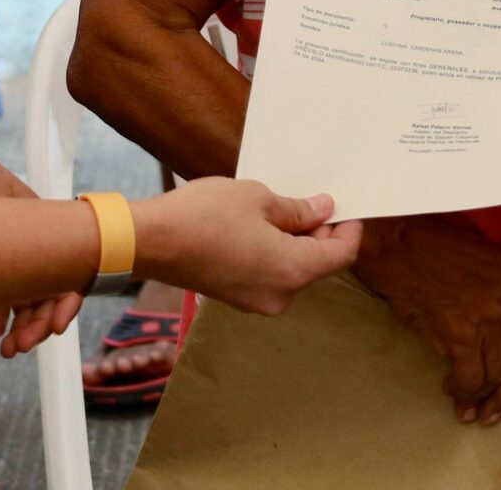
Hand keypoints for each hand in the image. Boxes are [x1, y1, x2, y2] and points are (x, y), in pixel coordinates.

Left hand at [0, 122, 85, 355]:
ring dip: (19, 326)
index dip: (65, 303)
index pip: (68, 273)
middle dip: (38, 323)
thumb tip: (2, 316)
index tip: (54, 328)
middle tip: (20, 346)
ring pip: (24, 299)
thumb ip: (1, 261)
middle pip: (47, 291)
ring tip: (6, 347)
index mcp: (43, 227)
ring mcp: (6, 252)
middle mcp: (30, 243)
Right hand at [133, 177, 362, 314]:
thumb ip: (297, 210)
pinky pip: (269, 276)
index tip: (345, 207)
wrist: (151, 241)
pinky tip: (259, 227)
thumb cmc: (204, 216)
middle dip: (320, 234)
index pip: (342, 255)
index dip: (349, 229)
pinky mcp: (237, 298)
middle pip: (318, 265)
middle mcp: (280, 295)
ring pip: (292, 271)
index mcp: (293, 271)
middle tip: (310, 200)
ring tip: (279, 209)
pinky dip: (274, 254)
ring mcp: (256, 302)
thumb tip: (322, 211)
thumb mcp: (259, 199)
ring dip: (295, 243)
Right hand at [354, 213, 500, 424]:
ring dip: (480, 397)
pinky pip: (470, 378)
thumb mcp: (483, 264)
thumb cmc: (430, 247)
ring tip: (465, 407)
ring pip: (496, 375)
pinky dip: (461, 392)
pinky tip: (450, 391)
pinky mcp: (463, 335)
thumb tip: (495, 344)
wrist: (395, 241)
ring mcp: (492, 318)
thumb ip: (498, 300)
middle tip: (492, 411)